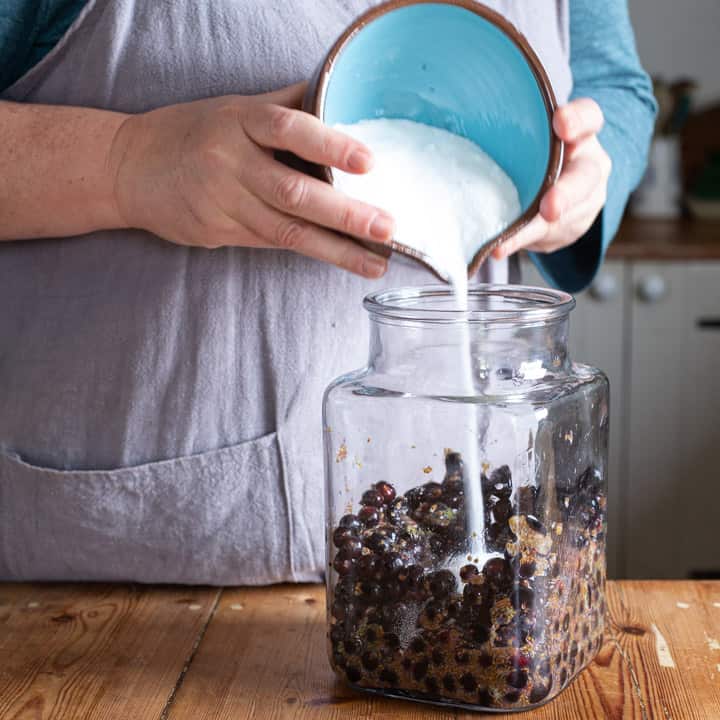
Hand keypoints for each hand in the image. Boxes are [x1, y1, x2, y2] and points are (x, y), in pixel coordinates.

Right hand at [110, 83, 393, 277]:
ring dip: (336, 249)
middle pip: (294, 192)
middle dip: (345, 214)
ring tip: (376, 262)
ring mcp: (223, 202)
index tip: (369, 162)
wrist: (128, 167)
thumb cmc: (194, 132)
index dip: (330, 143)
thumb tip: (340, 98)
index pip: (288, 128)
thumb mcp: (234, 108)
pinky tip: (344, 260)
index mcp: (239, 121)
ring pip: (286, 231)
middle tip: (388, 229)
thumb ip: (285, 107)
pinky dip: (310, 253)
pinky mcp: (218, 232)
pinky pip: (271, 244)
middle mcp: (231, 162)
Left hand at [493, 98, 610, 259]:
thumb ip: (515, 123)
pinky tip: (498, 248)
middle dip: (566, 194)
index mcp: (582, 134)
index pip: (589, 118)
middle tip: (550, 207)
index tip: (559, 122)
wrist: (565, 189)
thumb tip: (456, 112)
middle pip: (585, 178)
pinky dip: (520, 243)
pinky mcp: (567, 228)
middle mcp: (589, 167)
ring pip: (565, 216)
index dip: (577, 120)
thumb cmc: (540, 152)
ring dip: (535, 230)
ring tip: (506, 242)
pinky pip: (546, 237)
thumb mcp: (534, 132)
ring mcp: (583, 202)